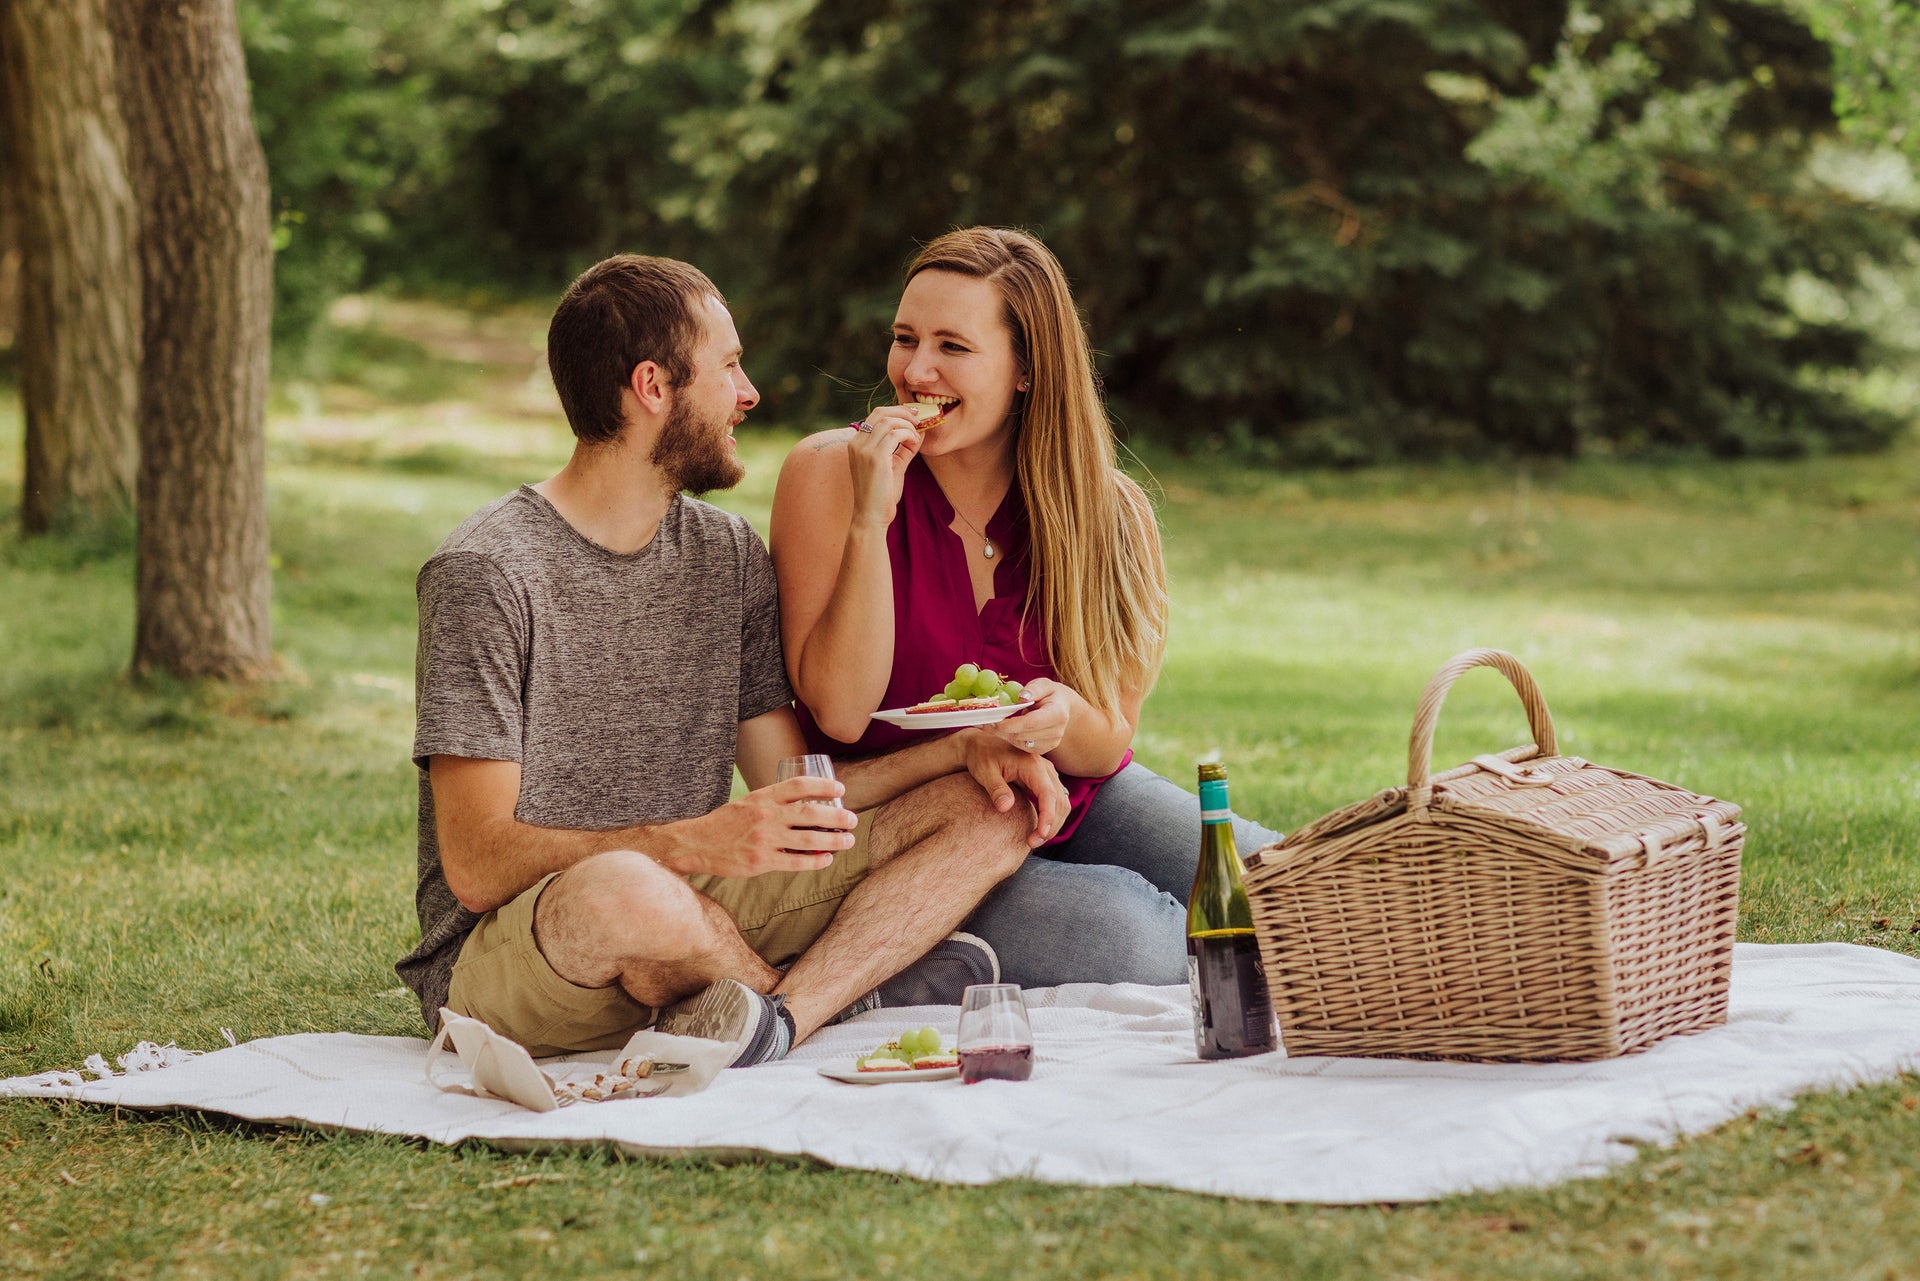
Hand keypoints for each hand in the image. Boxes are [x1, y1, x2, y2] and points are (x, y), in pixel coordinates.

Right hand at [682, 776, 855, 876]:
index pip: (800, 785)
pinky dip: (816, 861)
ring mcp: (765, 839)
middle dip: (838, 817)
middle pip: (812, 813)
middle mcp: (767, 815)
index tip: (840, 790)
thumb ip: (773, 802)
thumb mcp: (749, 802)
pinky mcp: (762, 861)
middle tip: (852, 819)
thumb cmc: (727, 822)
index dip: (824, 786)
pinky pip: (797, 861)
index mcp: (764, 797)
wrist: (698, 843)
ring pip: (810, 840)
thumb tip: (805, 803)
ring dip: (834, 841)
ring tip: (848, 840)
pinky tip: (826, 859)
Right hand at [845, 405, 926, 527]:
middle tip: (919, 419)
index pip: (875, 415)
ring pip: (889, 421)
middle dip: (903, 412)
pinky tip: (914, 442)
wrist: (871, 516)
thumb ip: (904, 448)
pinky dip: (908, 434)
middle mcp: (857, 443)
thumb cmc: (881, 494)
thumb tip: (919, 432)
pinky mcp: (875, 457)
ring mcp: (864, 449)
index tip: (913, 414)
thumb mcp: (893, 465)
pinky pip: (895, 434)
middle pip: (881, 412)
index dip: (896, 411)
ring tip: (917, 435)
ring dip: (908, 425)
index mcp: (857, 443)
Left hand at [959, 731, 1070, 848]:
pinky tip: (1038, 828)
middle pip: (1060, 801)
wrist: (981, 745)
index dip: (1048, 817)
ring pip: (1061, 803)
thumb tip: (1005, 807)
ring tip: (1035, 840)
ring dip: (1053, 823)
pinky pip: (1055, 800)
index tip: (1040, 836)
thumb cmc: (982, 757)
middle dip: (1051, 826)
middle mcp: (1044, 768)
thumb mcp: (984, 771)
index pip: (1048, 794)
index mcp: (1032, 764)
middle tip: (1033, 843)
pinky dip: (1050, 816)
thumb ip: (996, 789)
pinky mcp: (1044, 780)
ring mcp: (1047, 774)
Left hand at [980, 677, 1069, 755]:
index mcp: (1057, 714)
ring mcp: (1050, 743)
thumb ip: (1034, 689)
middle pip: (1023, 735)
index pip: (1032, 723)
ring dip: (1002, 735)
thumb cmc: (1050, 695)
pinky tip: (1000, 730)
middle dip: (1001, 730)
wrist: (1062, 709)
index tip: (995, 721)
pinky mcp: (1043, 750)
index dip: (1012, 724)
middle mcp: (1056, 732)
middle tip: (983, 722)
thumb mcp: (1044, 685)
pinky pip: (1021, 747)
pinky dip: (1008, 738)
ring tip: (988, 724)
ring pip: (1019, 743)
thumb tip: (1022, 697)